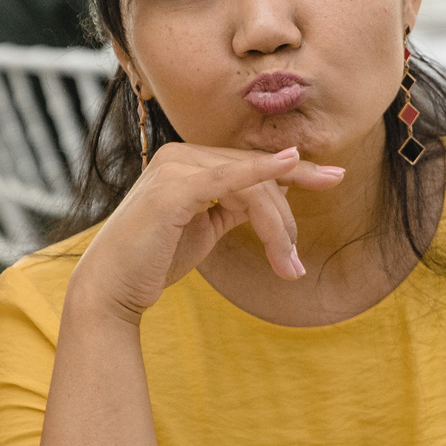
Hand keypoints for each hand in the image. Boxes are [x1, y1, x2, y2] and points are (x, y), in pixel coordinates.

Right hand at [68, 144, 347, 322]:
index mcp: (187, 162)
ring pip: (251, 187)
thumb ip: (233, 207)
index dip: (296, 172)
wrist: (112, 289)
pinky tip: (290, 162)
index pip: (251, 165)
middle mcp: (180, 156)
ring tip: (288, 267)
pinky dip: (261, 170)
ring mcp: (175, 167)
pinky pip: (228, 178)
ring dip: (278, 229)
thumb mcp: (204, 227)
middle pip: (257, 177)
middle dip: (285, 221)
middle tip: (294, 265)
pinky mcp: (174, 188)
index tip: (333, 178)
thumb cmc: (153, 262)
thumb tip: (274, 199)